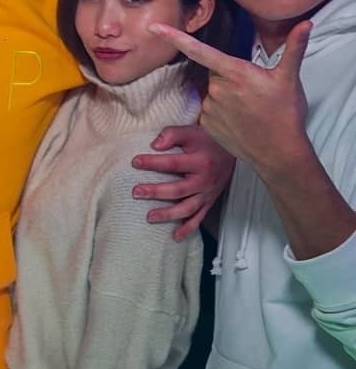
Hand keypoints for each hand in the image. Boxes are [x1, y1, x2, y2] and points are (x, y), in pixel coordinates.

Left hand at [131, 123, 234, 239]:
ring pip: (187, 208)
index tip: (135, 162)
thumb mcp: (191, 131)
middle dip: (156, 192)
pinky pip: (199, 218)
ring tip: (149, 217)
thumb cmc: (207, 140)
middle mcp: (204, 180)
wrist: (232, 149)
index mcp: (200, 161)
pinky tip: (175, 236)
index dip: (153, 163)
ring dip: (168, 214)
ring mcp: (207, 193)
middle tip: (136, 192)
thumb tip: (154, 145)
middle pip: (178, 189)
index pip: (173, 163)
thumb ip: (172, 135)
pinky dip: (188, 228)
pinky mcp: (210, 201)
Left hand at [150, 21, 311, 172]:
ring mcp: (209, 108)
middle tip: (253, 91)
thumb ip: (294, 49)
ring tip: (249, 108)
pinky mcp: (205, 124)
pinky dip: (222, 112)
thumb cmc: (285, 113)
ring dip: (227, 95)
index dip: (175, 37)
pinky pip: (209, 110)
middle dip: (231, 77)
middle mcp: (217, 89)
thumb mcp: (289, 79)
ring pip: (213, 92)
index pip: (199, 50)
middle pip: (215, 72)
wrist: (278, 152)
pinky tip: (239, 120)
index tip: (154, 28)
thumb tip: (306, 24)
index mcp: (234, 73)